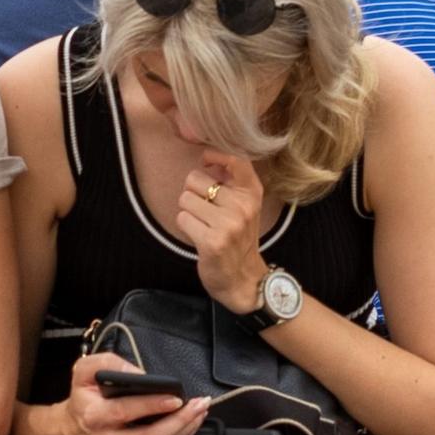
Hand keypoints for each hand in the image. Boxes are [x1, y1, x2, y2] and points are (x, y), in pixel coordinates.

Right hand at [42, 352, 209, 434]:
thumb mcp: (84, 372)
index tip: (176, 397)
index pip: (126, 411)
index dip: (153, 404)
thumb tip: (140, 373)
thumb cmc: (82, 400)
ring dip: (185, 430)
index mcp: (93, 416)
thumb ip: (108, 364)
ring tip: (199, 412)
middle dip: (181, 420)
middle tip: (199, 404)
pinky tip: (188, 426)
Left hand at [170, 151, 273, 308]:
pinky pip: (182, 219)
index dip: (213, 155)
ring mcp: (228, 224)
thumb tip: (205, 154)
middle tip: (205, 212)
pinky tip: (198, 236)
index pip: (234, 159)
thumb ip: (232, 180)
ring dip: (188, 212)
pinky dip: (185, 227)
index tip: (206, 161)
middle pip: (195, 179)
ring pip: (185, 199)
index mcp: (252, 193)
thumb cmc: (238, 239)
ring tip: (203, 225)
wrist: (243, 279)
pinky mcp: (211, 241)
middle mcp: (243, 206)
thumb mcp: (246, 206)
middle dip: (193, 193)